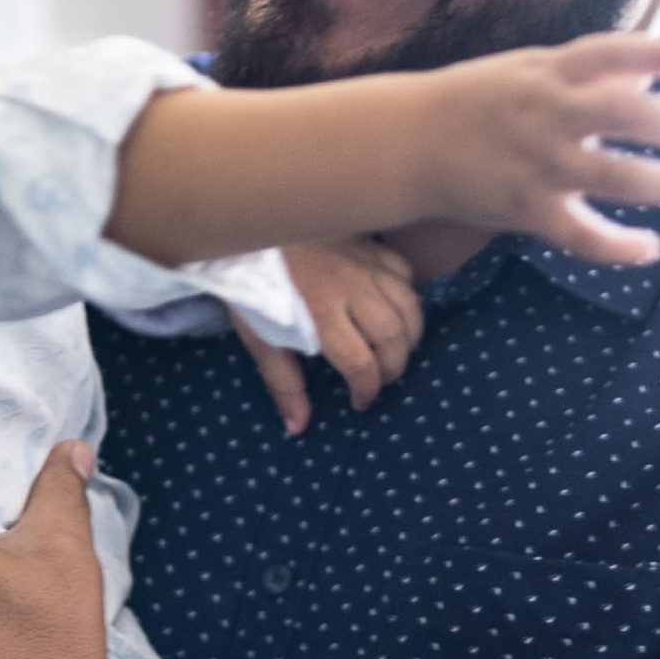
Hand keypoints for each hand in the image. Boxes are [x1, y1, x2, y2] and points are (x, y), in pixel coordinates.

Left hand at [237, 236, 424, 433]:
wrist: (250, 231)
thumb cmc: (253, 288)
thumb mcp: (259, 339)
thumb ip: (283, 383)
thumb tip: (298, 427)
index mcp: (322, 315)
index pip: (362, 364)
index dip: (368, 390)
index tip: (359, 401)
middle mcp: (352, 289)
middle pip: (395, 337)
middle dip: (394, 368)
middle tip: (379, 379)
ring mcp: (365, 264)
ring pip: (410, 305)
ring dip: (410, 335)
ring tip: (394, 350)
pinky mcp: (370, 246)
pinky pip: (405, 273)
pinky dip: (406, 296)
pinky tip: (393, 309)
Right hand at [416, 32, 659, 264]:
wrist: (409, 142)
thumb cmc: (482, 101)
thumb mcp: (532, 69)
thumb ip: (593, 71)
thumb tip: (655, 71)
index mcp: (549, 72)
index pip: (609, 52)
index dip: (656, 53)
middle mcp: (547, 114)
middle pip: (620, 114)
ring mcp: (538, 165)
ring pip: (613, 177)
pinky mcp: (527, 210)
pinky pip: (582, 235)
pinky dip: (619, 246)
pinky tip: (649, 249)